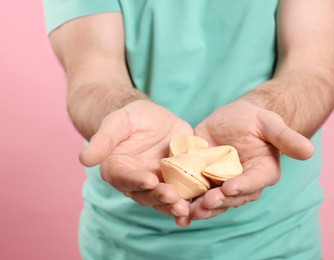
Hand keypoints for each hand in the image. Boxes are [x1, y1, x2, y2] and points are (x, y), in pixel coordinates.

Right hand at [79, 100, 192, 224]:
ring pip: (164, 200)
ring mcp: (158, 184)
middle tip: (173, 196)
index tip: (149, 180)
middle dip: (159, 197)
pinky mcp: (177, 181)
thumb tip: (84, 158)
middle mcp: (137, 182)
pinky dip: (189, 204)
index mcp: (118, 170)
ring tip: (184, 209)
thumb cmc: (130, 119)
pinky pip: (182, 195)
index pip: (125, 178)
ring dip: (174, 206)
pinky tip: (196, 210)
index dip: (136, 180)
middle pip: (146, 194)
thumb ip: (103, 140)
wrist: (152, 119)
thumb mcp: (117, 123)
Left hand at [186, 100, 313, 221]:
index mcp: (262, 173)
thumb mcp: (270, 124)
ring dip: (200, 208)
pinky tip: (173, 204)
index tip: (230, 187)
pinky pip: (194, 191)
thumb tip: (309, 151)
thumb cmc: (256, 120)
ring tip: (188, 211)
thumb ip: (286, 138)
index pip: (253, 183)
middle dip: (218, 202)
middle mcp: (242, 184)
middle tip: (205, 203)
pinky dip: (185, 198)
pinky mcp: (202, 178)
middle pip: (231, 198)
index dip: (242, 186)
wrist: (235, 119)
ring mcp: (220, 183)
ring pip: (211, 200)